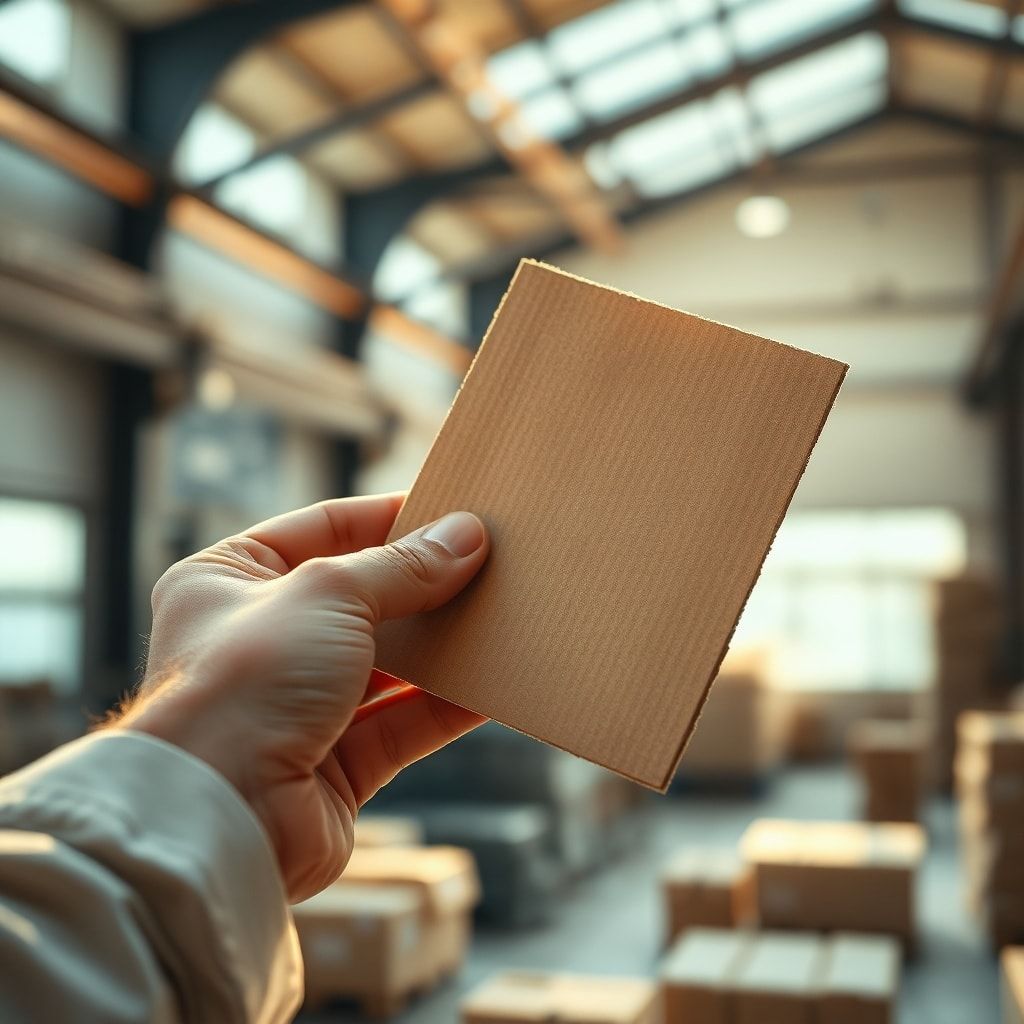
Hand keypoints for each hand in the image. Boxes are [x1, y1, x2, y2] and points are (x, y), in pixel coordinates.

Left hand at [116, 495, 488, 901]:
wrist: (219, 815)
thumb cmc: (244, 682)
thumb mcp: (328, 594)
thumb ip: (402, 567)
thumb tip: (466, 536)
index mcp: (229, 580)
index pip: (323, 528)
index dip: (389, 517)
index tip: (452, 511)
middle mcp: (260, 642)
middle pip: (362, 598)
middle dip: (424, 585)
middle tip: (488, 562)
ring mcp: (296, 705)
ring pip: (388, 665)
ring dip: (443, 646)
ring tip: (499, 617)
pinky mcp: (333, 764)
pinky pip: (403, 724)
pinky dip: (447, 706)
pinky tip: (492, 686)